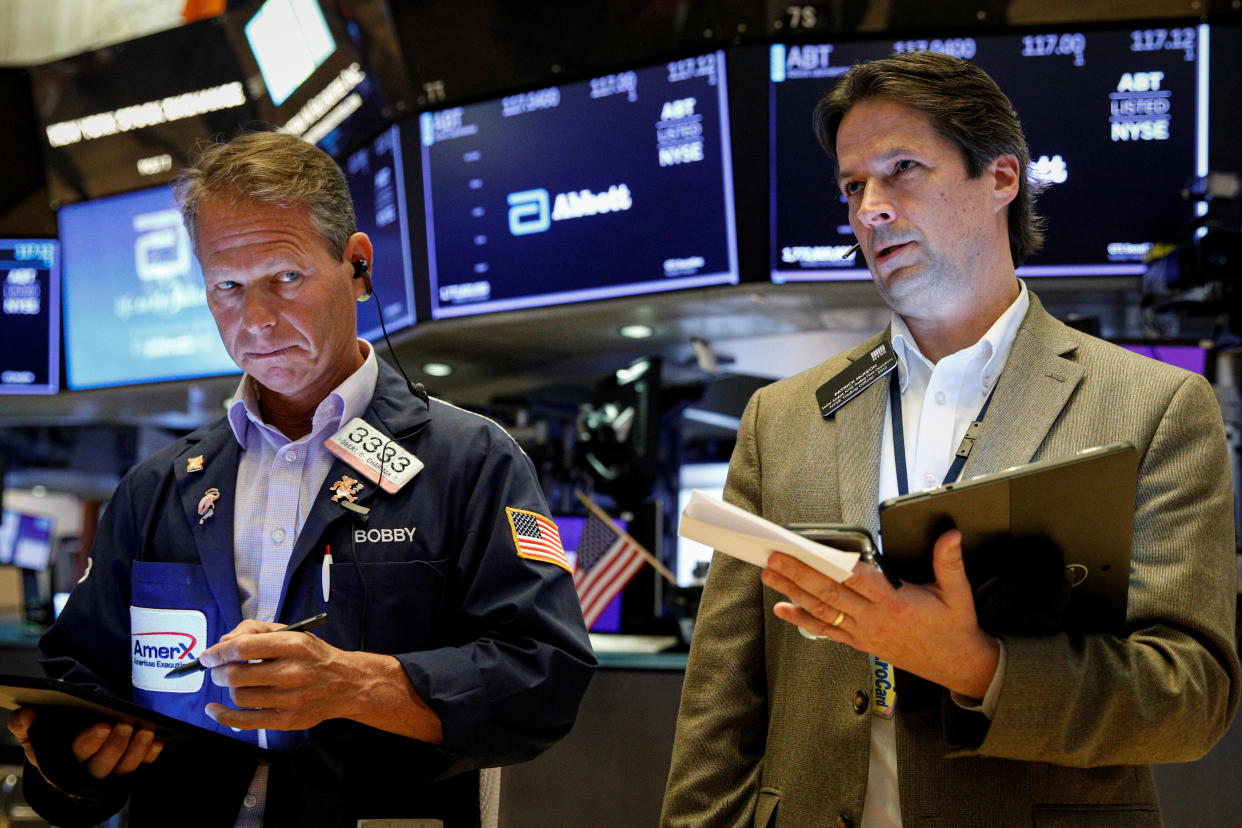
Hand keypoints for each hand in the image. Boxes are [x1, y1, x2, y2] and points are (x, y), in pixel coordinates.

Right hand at [7, 707, 163, 779]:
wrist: (61, 755)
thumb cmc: (49, 739)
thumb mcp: (32, 732)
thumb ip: (24, 724)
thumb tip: (27, 715)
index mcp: (60, 763)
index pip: (76, 754)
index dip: (90, 741)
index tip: (103, 725)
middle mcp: (85, 772)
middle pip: (103, 765)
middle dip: (116, 746)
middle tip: (127, 725)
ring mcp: (107, 773)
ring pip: (123, 768)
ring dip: (137, 751)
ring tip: (147, 731)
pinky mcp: (124, 771)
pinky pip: (139, 767)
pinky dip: (149, 756)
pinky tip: (158, 742)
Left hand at [200, 620, 441, 742]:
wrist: (348, 684)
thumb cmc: (314, 656)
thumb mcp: (292, 632)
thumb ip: (257, 631)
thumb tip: (223, 643)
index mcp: (293, 645)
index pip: (243, 647)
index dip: (218, 652)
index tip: (207, 655)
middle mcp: (292, 672)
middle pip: (236, 674)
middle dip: (218, 672)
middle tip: (216, 670)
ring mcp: (290, 698)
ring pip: (239, 696)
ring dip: (226, 689)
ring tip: (230, 682)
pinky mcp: (287, 719)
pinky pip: (245, 721)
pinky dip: (223, 716)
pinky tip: (213, 709)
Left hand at [760, 529, 999, 698]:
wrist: (957, 665)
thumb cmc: (954, 626)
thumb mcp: (958, 592)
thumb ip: (950, 562)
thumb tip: (951, 535)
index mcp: (896, 602)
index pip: (857, 579)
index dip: (831, 564)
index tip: (809, 549)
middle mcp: (874, 618)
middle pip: (829, 593)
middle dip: (799, 574)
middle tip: (774, 557)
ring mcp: (864, 632)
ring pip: (822, 610)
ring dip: (793, 592)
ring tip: (770, 576)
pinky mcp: (860, 642)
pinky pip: (826, 630)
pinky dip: (802, 620)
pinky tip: (782, 609)